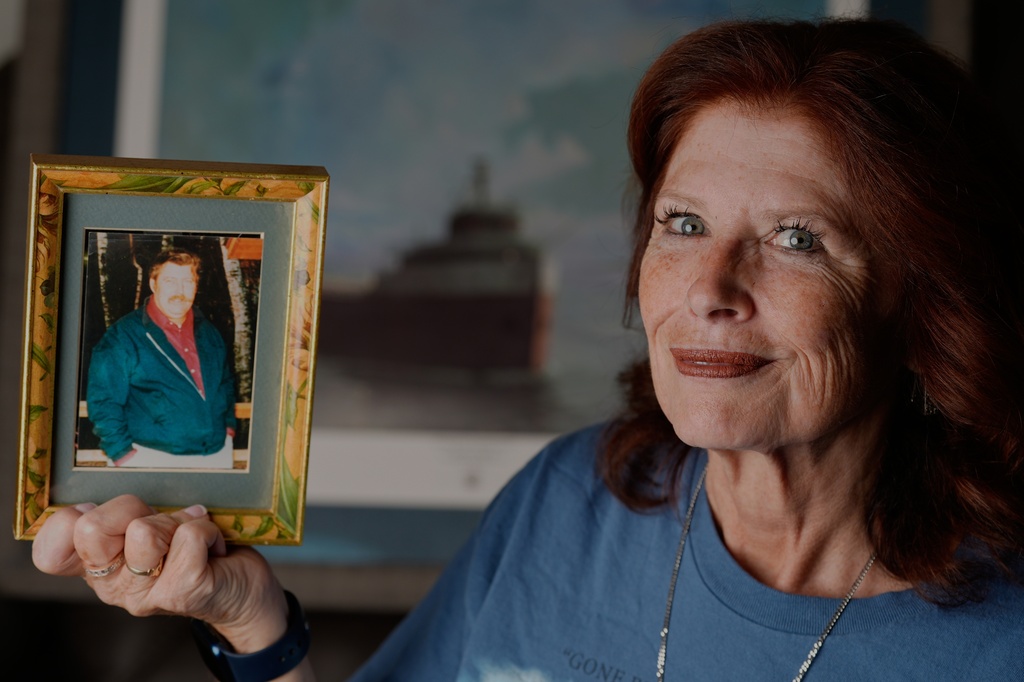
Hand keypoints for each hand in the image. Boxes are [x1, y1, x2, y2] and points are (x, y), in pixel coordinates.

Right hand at [31, 495, 288, 653]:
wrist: (242, 588)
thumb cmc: (193, 549)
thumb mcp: (148, 528)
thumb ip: (118, 518)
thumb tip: (86, 503)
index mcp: (97, 568)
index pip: (50, 553)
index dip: (68, 522)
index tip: (99, 512)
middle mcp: (112, 587)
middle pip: (92, 528)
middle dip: (132, 507)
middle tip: (160, 521)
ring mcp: (145, 594)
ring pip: (144, 530)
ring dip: (175, 520)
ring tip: (190, 535)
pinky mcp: (182, 591)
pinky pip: (188, 535)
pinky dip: (207, 529)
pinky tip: (214, 545)